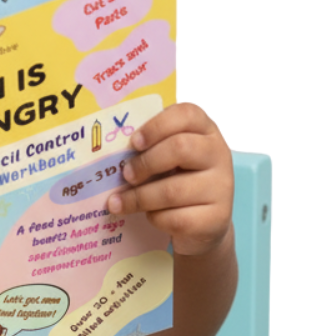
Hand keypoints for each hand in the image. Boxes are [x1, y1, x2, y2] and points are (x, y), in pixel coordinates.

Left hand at [105, 102, 232, 256]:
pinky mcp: (217, 218)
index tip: (134, 142)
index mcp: (206, 130)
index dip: (156, 126)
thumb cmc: (179, 181)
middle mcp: (219, 154)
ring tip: (118, 202)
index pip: (187, 114)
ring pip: (172, 191)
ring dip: (138, 197)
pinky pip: (176, 218)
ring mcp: (221, 187)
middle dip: (145, 162)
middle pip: (180, 148)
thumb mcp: (168, 158)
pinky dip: (155, 218)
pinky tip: (148, 216)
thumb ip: (150, 148)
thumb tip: (113, 155)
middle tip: (126, 174)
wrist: (205, 222)